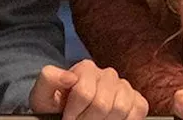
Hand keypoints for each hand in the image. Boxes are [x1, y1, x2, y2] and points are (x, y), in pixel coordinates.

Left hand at [29, 59, 148, 119]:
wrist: (67, 114)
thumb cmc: (56, 106)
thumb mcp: (43, 94)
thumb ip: (48, 79)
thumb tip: (69, 77)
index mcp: (85, 68)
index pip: (84, 93)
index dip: (73, 114)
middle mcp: (107, 74)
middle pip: (102, 104)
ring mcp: (124, 86)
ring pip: (120, 108)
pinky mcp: (137, 99)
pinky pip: (138, 110)